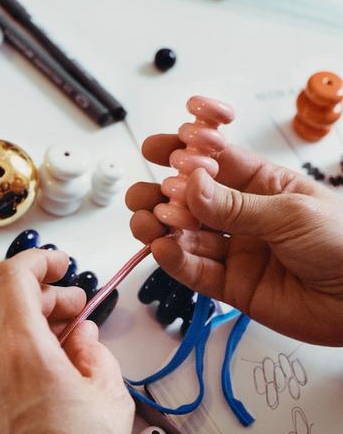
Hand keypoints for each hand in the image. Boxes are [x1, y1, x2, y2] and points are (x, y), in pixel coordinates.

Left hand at [0, 249, 132, 433]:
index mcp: (24, 354)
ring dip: (24, 324)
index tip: (61, 265)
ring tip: (63, 344)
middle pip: (0, 302)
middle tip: (74, 310)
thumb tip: (80, 331)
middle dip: (39, 295)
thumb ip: (91, 349)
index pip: (11, 278)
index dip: (37, 260)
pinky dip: (11, 352)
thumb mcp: (108, 396)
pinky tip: (42, 372)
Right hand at [126, 135, 342, 345]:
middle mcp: (244, 217)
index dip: (184, 152)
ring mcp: (236, 252)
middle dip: (161, 194)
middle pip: (190, 201)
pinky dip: (175, 260)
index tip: (159, 147)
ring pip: (186, 237)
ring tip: (145, 222)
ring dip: (160, 228)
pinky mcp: (233, 287)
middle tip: (143, 193)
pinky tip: (161, 248)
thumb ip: (235, 205)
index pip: (215, 162)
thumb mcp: (291, 212)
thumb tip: (190, 184)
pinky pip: (196, 272)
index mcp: (263, 186)